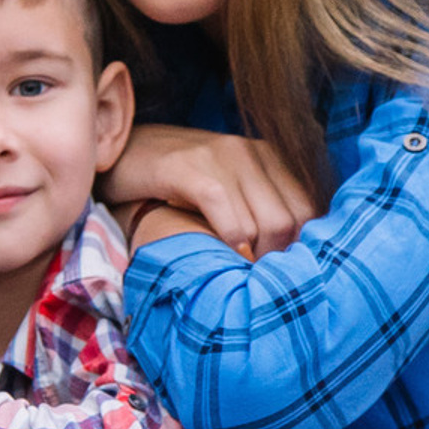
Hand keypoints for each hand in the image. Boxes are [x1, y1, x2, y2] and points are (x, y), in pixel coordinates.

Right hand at [102, 126, 316, 256]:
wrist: (121, 153)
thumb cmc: (174, 182)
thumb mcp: (225, 184)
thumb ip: (257, 205)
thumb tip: (290, 251)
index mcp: (267, 154)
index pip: (307, 209)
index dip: (297, 246)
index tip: (276, 270)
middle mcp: (250, 151)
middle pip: (289, 220)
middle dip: (276, 257)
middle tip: (252, 278)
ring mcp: (222, 156)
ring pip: (265, 222)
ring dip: (253, 257)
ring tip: (235, 270)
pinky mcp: (190, 168)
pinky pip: (229, 216)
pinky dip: (231, 243)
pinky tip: (219, 255)